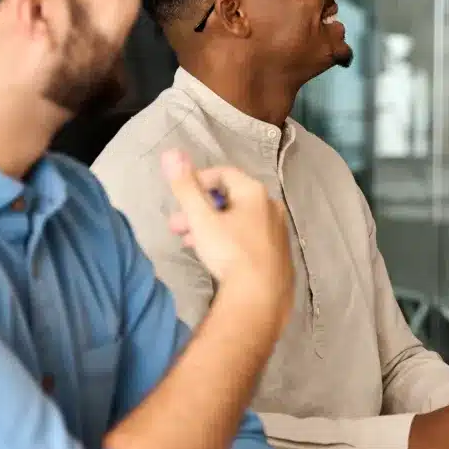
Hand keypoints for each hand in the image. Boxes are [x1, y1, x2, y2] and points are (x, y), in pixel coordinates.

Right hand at [163, 149, 292, 295]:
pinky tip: (212, 255)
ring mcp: (276, 229)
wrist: (260, 296)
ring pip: (237, 218)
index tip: (179, 197)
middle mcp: (270, 205)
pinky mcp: (276, 251)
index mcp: (254, 192)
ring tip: (187, 242)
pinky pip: (248, 235)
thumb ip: (185, 187)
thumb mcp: (202, 219)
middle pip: (229, 198)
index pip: (223, 173)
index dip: (198, 181)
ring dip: (209, 225)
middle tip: (174, 225)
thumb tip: (171, 152)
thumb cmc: (230, 252)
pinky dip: (227, 238)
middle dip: (198, 209)